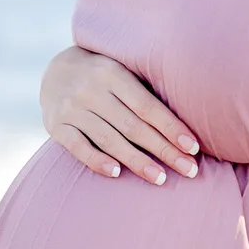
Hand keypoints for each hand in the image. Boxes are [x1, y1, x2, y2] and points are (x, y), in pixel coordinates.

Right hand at [39, 44, 200, 185]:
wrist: (54, 71)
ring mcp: (71, 108)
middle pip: (133, 126)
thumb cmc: (104, 76)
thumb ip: (145, 90)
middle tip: (189, 170)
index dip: (172, 128)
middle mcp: (90, 89)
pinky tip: (117, 173)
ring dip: (137, 161)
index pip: (147, 106)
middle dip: (163, 150)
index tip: (193, 148)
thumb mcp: (121, 70)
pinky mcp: (55, 125)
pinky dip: (97, 161)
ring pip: (109, 139)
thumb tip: (188, 121)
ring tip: (161, 178)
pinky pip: (77, 147)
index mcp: (112, 72)